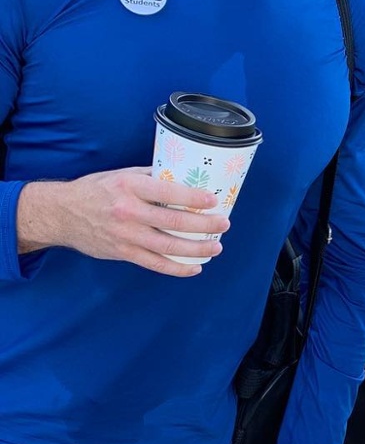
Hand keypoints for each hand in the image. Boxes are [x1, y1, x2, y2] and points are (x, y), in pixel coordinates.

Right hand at [16, 169, 230, 276]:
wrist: (61, 213)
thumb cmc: (95, 191)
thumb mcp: (121, 175)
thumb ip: (151, 177)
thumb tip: (184, 177)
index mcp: (129, 187)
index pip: (169, 192)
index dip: (195, 199)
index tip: (214, 201)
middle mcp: (128, 211)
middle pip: (175, 221)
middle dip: (205, 225)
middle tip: (223, 225)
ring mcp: (126, 235)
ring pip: (169, 246)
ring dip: (197, 249)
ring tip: (216, 247)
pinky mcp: (123, 253)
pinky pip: (156, 264)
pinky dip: (178, 268)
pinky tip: (195, 267)